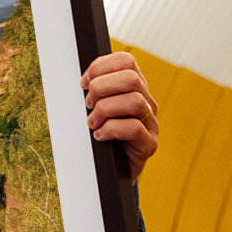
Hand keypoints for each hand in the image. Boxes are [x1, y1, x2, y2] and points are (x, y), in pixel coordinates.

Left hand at [81, 51, 158, 179]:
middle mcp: (147, 102)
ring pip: (134, 101)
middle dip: (101, 88)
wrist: (111, 171)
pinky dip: (110, 130)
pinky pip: (134, 128)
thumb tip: (81, 81)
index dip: (100, 67)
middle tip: (88, 105)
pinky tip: (99, 136)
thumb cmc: (101, 136)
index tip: (83, 83)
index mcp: (134, 88)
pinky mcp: (149, 144)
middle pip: (131, 78)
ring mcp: (151, 123)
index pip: (126, 61)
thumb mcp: (95, 108)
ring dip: (105, 110)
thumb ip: (94, 91)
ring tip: (92, 123)